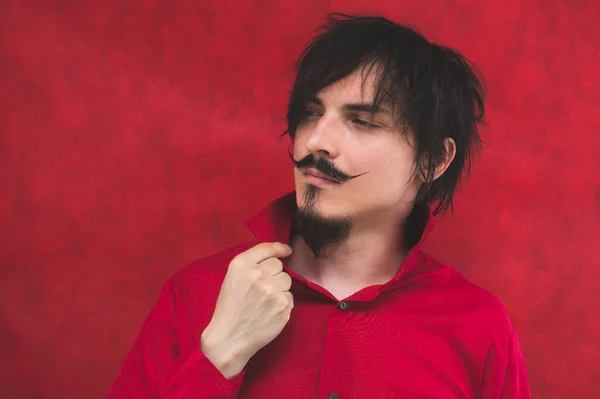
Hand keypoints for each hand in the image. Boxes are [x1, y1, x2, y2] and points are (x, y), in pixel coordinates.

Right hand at [200, 242, 293, 377]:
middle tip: (262, 289)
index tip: (287, 251)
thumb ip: (251, 265)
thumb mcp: (232, 278)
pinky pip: (289, 297)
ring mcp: (272, 290)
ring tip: (264, 301)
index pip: (267, 248)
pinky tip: (269, 311)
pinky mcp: (283, 306)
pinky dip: (282, 303)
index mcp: (241, 265)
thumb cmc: (229, 309)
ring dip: (279, 288)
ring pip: (286, 280)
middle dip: (273, 274)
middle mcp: (258, 275)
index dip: (279, 248)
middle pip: (278, 265)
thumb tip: (279, 256)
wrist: (229, 338)